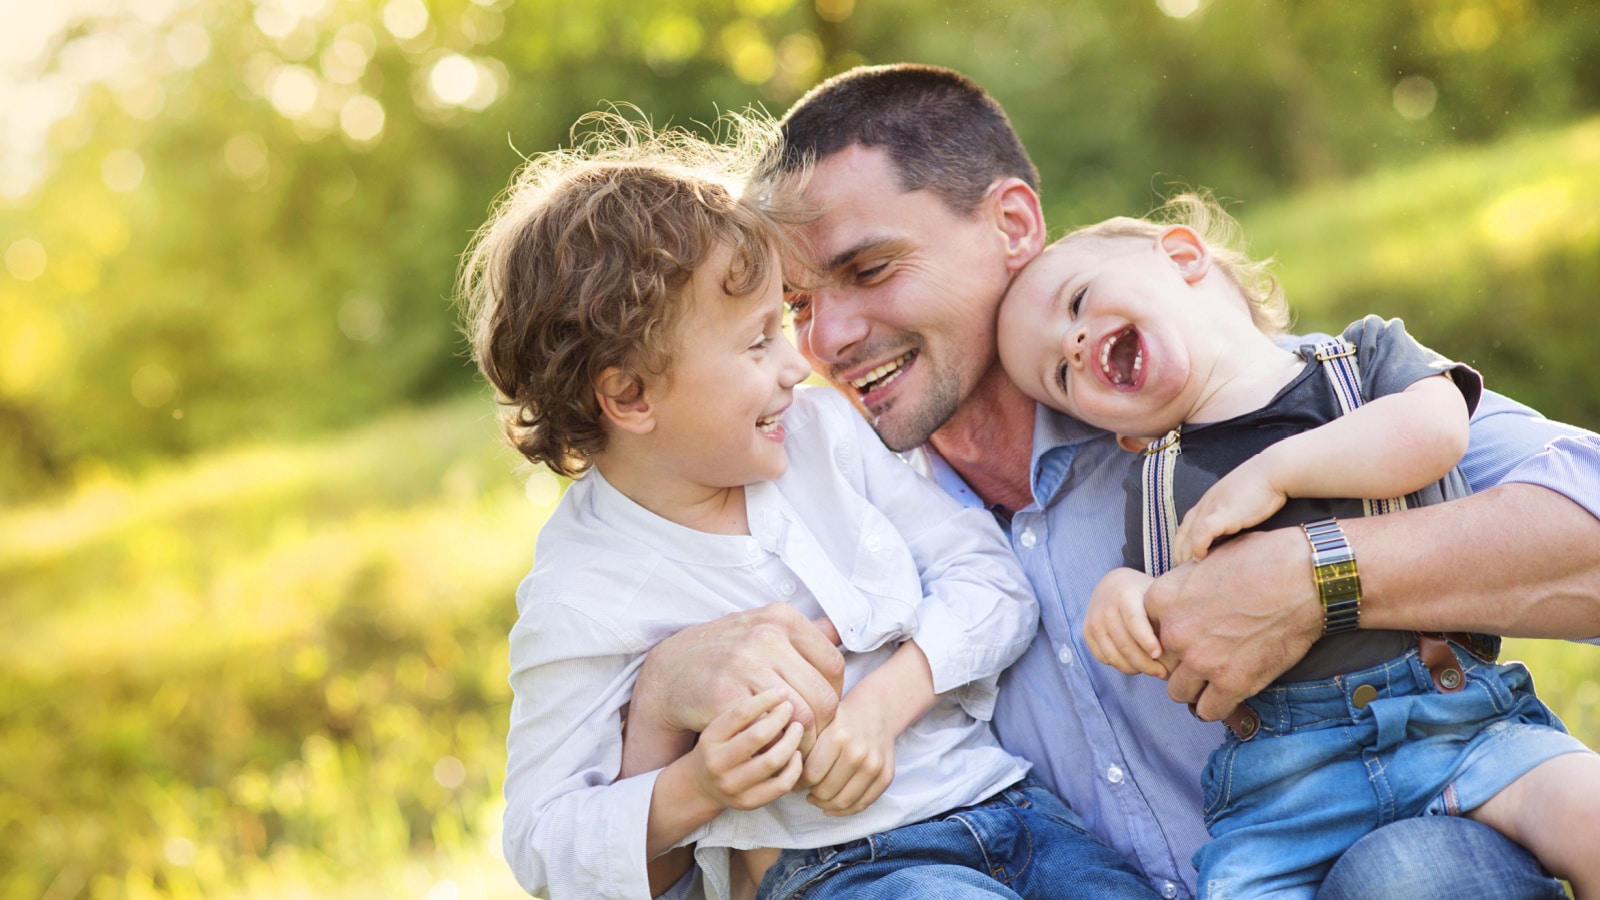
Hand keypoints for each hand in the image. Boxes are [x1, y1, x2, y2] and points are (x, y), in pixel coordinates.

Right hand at [630, 604, 844, 754]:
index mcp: (781, 618)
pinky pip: (768, 731)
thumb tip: (844, 632)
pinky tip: (772, 747)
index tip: (823, 709)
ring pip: (801, 718)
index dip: (834, 694)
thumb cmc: (725, 650)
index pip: (833, 666)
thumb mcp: (763, 626)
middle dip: (824, 726)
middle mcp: (765, 637)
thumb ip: (804, 632)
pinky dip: (776, 746)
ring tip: (797, 746)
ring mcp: (744, 666)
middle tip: (814, 737)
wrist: (670, 669)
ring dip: (803, 741)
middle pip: (822, 696)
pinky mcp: (724, 697)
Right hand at [687, 689, 804, 810]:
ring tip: (797, 729)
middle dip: (780, 719)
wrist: (700, 787)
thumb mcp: (719, 728)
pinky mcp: (748, 802)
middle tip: (791, 709)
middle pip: (757, 736)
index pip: (739, 713)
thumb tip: (780, 694)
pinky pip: (780, 785)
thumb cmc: (718, 748)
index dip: (765, 700)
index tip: (782, 692)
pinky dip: (794, 768)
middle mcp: (717, 763)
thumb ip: (742, 714)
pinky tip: (796, 754)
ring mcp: (732, 785)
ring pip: (772, 761)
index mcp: (709, 739)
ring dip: (791, 741)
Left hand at [801, 693, 896, 816]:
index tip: (794, 779)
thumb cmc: (840, 719)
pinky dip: (845, 810)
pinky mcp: (886, 776)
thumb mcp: (819, 722)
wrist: (877, 711)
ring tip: (817, 797)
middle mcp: (858, 752)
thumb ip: (802, 745)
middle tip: (805, 790)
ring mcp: (874, 765)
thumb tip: (781, 774)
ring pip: (843, 802)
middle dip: (811, 794)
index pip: (810, 775)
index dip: (797, 782)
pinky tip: (832, 805)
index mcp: (838, 736)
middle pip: (825, 791)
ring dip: (826, 805)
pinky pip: (862, 804)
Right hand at [1083, 567, 1168, 677]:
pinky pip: (1104, 658)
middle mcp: (1105, 608)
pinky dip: (1120, 665)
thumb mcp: (1156, 596)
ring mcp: (1093, 621)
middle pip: (1125, 645)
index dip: (1147, 641)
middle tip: (1163, 673)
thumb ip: (1166, 614)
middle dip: (1146, 664)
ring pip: (1114, 656)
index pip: (1135, 621)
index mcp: (1125, 595)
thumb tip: (1185, 645)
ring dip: (1134, 668)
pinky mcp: (1087, 632)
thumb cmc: (1143, 593)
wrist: (1113, 585)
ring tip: (1152, 671)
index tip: (1159, 655)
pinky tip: (1135, 664)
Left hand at [1144, 526, 1321, 720]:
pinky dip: (1218, 705)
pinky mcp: (1232, 683)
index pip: (1145, 632)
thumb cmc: (1261, 559)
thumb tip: (1177, 602)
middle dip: (1180, 661)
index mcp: (1163, 598)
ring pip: (1178, 692)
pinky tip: (1229, 693)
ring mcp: (1202, 660)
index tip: (1186, 634)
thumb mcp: (1206, 561)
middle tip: (1206, 655)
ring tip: (1215, 677)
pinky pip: (1208, 711)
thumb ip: (1183, 587)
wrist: (1304, 577)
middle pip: (1161, 663)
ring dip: (1195, 687)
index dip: (1166, 635)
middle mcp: (1175, 632)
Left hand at [1174, 455, 1287, 564]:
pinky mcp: (1223, 514)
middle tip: (1181, 571)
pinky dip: (1198, 546)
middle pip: (1182, 533)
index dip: (1182, 544)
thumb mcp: (1239, 503)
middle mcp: (1205, 505)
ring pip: (1188, 534)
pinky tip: (1199, 558)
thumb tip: (1232, 534)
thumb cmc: (1262, 487)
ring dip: (1185, 553)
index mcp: (1208, 502)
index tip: (1184, 560)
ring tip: (1187, 571)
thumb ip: (1230, 517)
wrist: (1274, 472)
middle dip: (1179, 552)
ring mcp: (1212, 509)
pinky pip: (1202, 533)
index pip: (1186, 526)